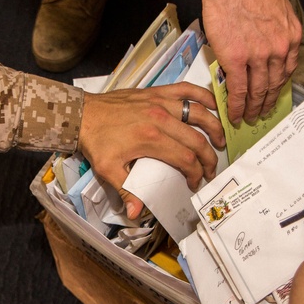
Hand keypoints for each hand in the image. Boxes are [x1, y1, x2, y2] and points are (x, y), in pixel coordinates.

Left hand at [79, 82, 222, 218]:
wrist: (82, 114)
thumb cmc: (96, 142)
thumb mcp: (108, 170)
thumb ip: (126, 190)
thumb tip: (136, 213)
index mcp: (151, 139)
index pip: (185, 159)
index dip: (195, 174)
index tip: (195, 183)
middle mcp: (161, 118)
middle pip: (196, 140)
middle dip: (208, 158)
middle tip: (211, 170)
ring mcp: (160, 102)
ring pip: (198, 113)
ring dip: (214, 128)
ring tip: (220, 142)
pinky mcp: (156, 91)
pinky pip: (186, 89)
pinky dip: (203, 95)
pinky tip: (213, 105)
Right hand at [198, 0, 300, 125]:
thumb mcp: (275, 8)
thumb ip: (274, 30)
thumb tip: (263, 44)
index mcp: (291, 35)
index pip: (288, 69)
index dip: (278, 86)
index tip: (273, 95)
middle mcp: (280, 48)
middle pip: (274, 85)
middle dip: (267, 103)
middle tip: (260, 114)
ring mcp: (260, 56)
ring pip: (258, 91)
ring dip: (252, 108)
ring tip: (247, 118)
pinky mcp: (238, 60)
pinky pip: (239, 91)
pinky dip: (236, 106)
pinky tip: (234, 115)